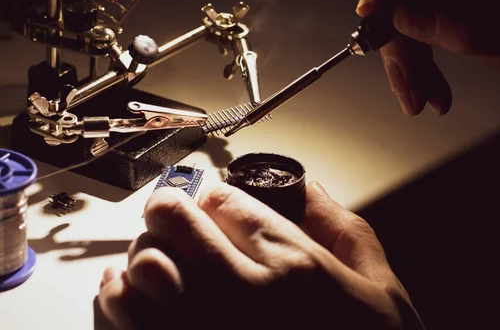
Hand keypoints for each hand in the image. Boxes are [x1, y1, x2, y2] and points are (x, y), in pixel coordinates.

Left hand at [97, 182, 423, 328]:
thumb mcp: (378, 285)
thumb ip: (341, 227)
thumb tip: (307, 189)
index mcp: (293, 267)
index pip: (222, 199)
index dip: (210, 196)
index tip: (212, 205)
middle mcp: (245, 296)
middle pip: (171, 221)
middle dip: (169, 216)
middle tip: (175, 225)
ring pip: (141, 266)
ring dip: (142, 258)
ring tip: (155, 263)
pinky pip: (122, 319)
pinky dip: (115, 299)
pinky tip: (130, 297)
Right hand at [357, 0, 499, 115]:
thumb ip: (459, 23)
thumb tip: (398, 16)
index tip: (374, 8)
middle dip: (396, 36)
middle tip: (402, 78)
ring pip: (404, 8)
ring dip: (407, 60)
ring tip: (417, 97)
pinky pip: (414, 24)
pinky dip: (416, 61)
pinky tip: (425, 89)